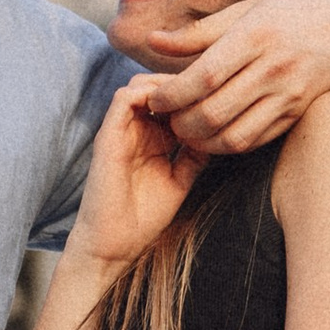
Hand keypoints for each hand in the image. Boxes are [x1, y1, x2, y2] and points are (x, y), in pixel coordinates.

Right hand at [71, 83, 204, 271]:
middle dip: (186, 83)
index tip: (221, 100)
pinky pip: (125, 97)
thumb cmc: (142, 220)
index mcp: (152, 139)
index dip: (196, 95)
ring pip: (142, 84)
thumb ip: (194, 156)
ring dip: (169, 85)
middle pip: (159, 86)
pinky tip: (175, 109)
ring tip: (194, 97)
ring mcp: (121, 130)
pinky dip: (149, 93)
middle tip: (212, 92)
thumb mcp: (179, 182)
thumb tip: (218, 133)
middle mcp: (135, 130)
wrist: (114, 246)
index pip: (173, 102)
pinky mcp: (108, 135)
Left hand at [131, 0, 329, 155]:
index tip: (154, 99)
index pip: (204, 76)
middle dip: (181, 124)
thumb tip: (153, 41)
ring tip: (185, 132)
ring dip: (202, 142)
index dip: (173, 94)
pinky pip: (256, 140)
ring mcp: (289, 94)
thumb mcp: (249, 9)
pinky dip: (228, 144)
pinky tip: (213, 135)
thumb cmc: (296, 11)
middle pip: (214, 111)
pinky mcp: (298, 113)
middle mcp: (274, 67)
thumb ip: (199, 32)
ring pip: (234, 136)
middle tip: (165, 120)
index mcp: (257, 35)